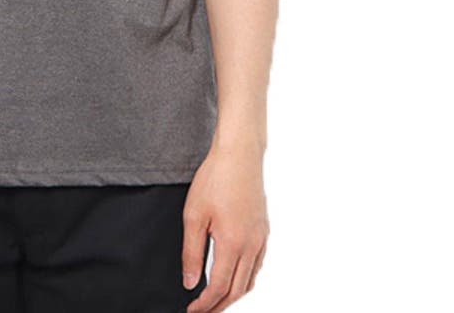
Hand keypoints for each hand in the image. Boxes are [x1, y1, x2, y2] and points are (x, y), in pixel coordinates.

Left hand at [182, 142, 269, 312]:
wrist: (239, 155)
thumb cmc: (214, 179)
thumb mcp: (194, 215)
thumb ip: (191, 252)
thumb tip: (189, 282)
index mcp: (232, 244)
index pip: (219, 288)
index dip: (204, 304)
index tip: (191, 311)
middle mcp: (252, 246)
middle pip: (237, 290)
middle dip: (219, 306)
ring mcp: (261, 239)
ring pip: (249, 280)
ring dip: (233, 295)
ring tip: (216, 300)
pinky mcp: (264, 230)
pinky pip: (257, 265)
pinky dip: (244, 278)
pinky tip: (233, 275)